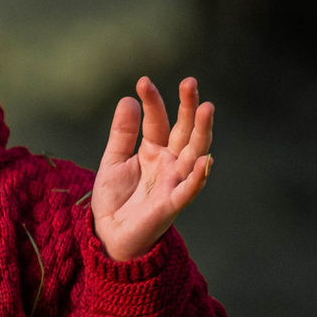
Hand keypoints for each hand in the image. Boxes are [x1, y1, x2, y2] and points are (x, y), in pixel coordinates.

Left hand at [93, 76, 214, 262]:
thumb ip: (122, 133)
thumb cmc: (115, 199)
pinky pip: (189, 189)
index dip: (153, 102)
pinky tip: (205, 160)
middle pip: (184, 131)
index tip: (143, 82)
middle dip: (188, 107)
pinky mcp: (172, 204)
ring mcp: (173, 181)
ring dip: (202, 132)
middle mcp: (169, 162)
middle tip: (189, 82)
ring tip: (207, 108)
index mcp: (153, 150)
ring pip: (193, 153)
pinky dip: (198, 176)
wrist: (109, 235)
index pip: (157, 121)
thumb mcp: (113, 161)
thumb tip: (128, 100)